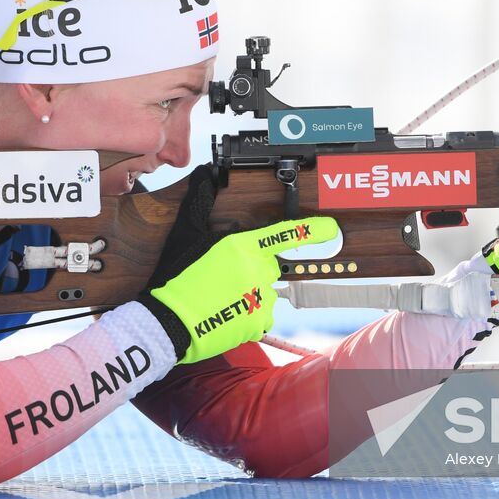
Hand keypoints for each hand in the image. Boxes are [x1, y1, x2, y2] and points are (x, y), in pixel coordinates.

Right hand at [140, 166, 338, 363]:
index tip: (330, 229)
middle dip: (253, 270)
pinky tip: (227, 314)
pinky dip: (249, 315)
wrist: (168, 322)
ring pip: (267, 292)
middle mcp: (257, 269)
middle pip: (270, 266)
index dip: (312, 230)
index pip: (285, 234)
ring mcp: (260, 297)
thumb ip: (199, 203)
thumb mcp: (185, 234)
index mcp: (243, 245)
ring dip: (251, 294)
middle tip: (224, 279)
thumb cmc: (176, 278)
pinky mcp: (258, 322)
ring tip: (222, 299)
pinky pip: (263, 315)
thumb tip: (203, 175)